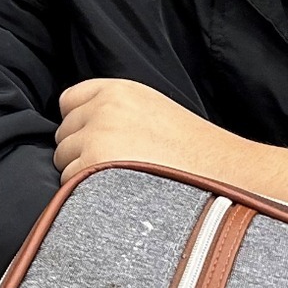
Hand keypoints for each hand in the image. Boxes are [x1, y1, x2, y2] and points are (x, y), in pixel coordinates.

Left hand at [54, 78, 287, 213]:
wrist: (224, 176)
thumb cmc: (191, 152)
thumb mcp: (153, 109)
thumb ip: (114, 110)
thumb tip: (77, 128)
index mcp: (118, 90)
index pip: (68, 101)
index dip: (80, 124)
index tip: (98, 141)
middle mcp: (103, 109)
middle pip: (63, 134)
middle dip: (82, 152)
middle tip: (118, 168)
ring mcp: (97, 138)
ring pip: (64, 162)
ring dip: (82, 176)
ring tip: (122, 183)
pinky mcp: (94, 169)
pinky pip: (69, 187)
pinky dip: (86, 198)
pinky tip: (119, 198)